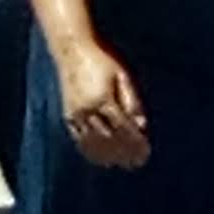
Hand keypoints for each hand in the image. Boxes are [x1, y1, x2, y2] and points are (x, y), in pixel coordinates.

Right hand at [59, 42, 148, 167]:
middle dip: (124, 153)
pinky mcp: (68, 115)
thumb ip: (132, 100)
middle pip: (109, 138)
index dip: (135, 142)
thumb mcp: (122, 75)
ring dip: (109, 156)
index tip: (145, 152)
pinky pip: (79, 139)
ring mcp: (76, 114)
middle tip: (136, 164)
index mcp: (103, 98)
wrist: (72, 49)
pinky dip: (91, 150)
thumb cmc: (101, 60)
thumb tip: (142, 125)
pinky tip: (101, 157)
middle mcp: (88, 109)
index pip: (123, 127)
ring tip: (120, 164)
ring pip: (93, 142)